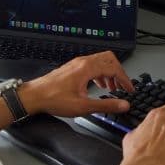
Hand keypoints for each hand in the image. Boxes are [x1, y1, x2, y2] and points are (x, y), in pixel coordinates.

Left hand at [21, 51, 135, 117]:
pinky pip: (92, 64)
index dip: (125, 79)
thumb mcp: (83, 106)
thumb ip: (106, 105)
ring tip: (112, 88)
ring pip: (100, 61)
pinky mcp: (72, 68)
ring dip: (110, 72)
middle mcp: (83, 62)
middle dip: (119, 72)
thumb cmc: (53, 99)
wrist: (34, 96)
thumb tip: (123, 105)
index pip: (114, 67)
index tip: (130, 89)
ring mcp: (77, 63)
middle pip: (109, 58)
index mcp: (87, 68)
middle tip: (123, 86)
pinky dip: (100, 73)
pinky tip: (98, 85)